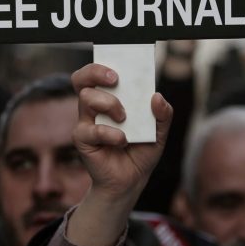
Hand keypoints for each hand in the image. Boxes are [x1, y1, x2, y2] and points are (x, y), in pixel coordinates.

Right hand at [72, 63, 171, 202]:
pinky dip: (110, 133)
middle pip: (81, 79)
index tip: (119, 66)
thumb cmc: (141, 151)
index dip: (101, 64)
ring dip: (109, 103)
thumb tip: (157, 97)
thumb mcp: (160, 132)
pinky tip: (122, 140)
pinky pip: (91, 129)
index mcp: (110, 98)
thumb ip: (164, 114)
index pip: (97, 74)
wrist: (131, 181)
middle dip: (95, 72)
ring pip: (86, 97)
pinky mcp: (83, 139)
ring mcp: (86, 122)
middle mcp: (94, 107)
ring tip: (124, 117)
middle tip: (114, 79)